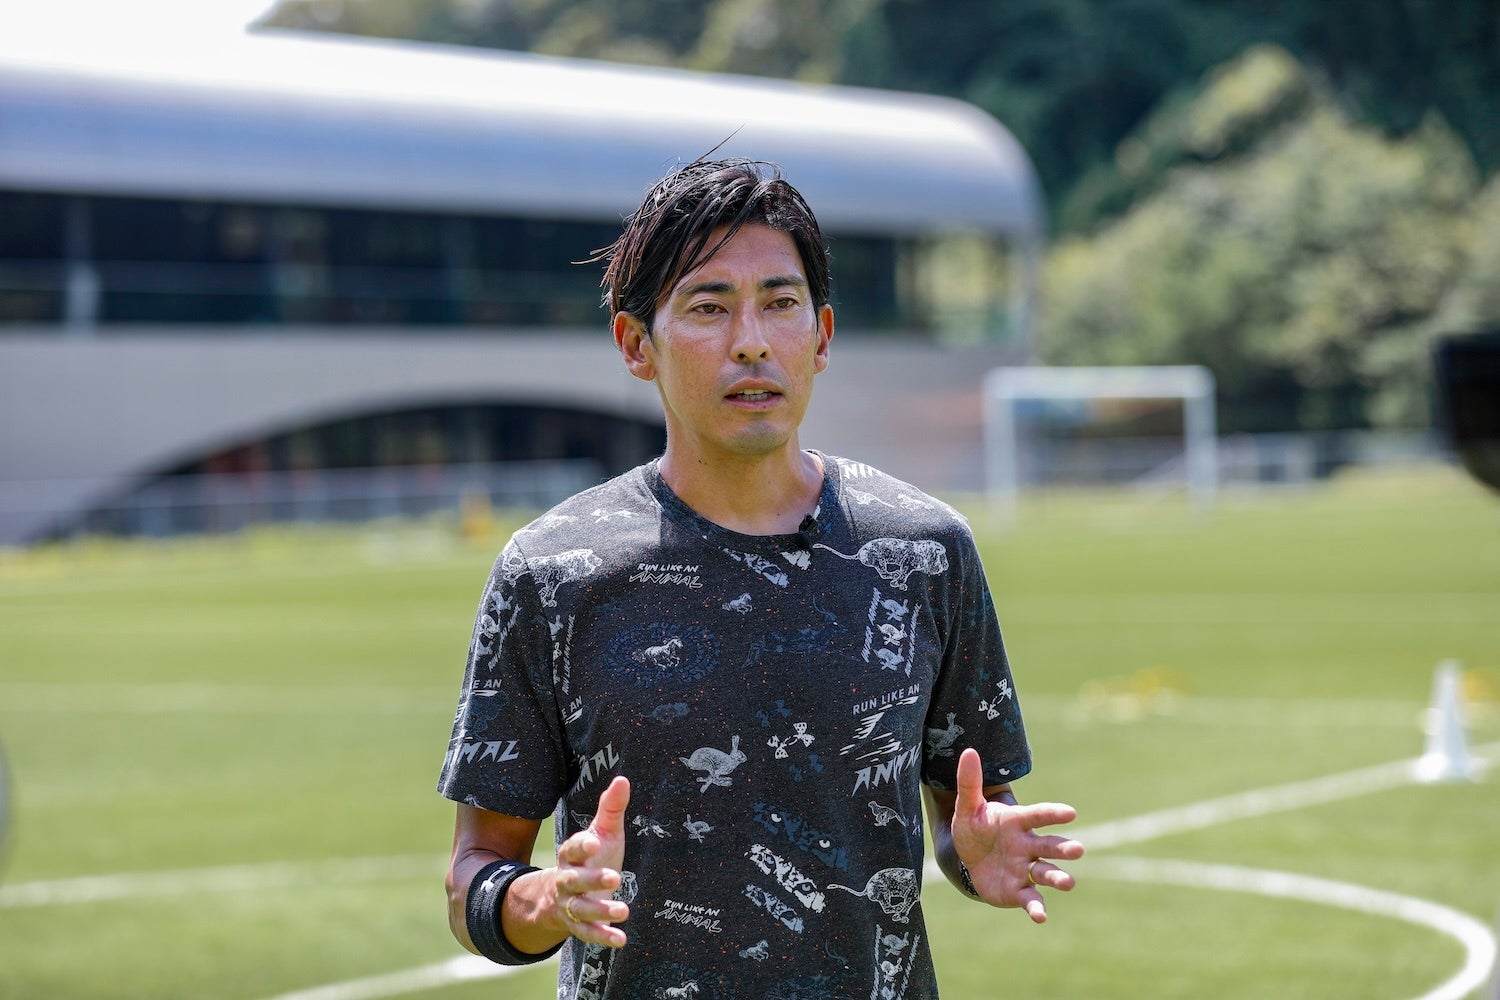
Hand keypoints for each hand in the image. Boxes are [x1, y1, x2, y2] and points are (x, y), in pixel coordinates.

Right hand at [554, 775, 631, 947]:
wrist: (561, 895)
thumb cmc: (591, 857)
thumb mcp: (601, 832)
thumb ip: (611, 809)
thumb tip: (622, 779)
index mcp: (570, 855)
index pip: (571, 849)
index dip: (581, 846)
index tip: (594, 842)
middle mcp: (566, 880)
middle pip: (574, 881)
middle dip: (592, 880)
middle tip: (615, 877)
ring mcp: (570, 904)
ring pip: (581, 909)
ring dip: (600, 912)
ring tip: (624, 911)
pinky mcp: (577, 925)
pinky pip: (587, 933)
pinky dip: (603, 937)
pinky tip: (622, 940)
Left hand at [951, 748, 1082, 922]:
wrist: (968, 858)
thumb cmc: (974, 827)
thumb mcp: (967, 805)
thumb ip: (969, 782)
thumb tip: (968, 751)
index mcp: (1017, 822)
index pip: (1038, 815)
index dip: (1053, 813)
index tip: (1070, 812)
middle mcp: (1027, 845)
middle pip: (1049, 846)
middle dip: (1064, 848)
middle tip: (1078, 849)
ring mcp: (1025, 869)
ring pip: (1046, 872)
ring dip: (1058, 877)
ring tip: (1068, 883)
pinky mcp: (1019, 890)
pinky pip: (1031, 898)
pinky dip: (1037, 907)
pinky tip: (1040, 916)